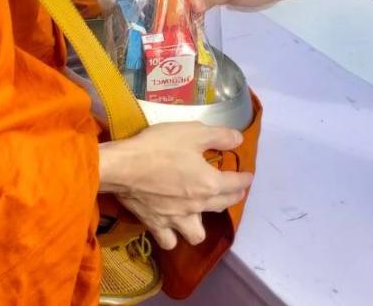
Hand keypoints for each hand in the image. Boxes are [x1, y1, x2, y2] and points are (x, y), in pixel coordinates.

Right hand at [99, 123, 252, 250]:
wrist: (124, 167)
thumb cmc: (160, 147)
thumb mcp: (193, 132)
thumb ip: (219, 136)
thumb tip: (239, 140)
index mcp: (209, 183)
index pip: (235, 184)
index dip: (244, 179)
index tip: (248, 176)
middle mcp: (197, 206)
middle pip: (222, 206)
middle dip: (231, 198)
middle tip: (231, 190)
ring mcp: (177, 219)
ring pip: (197, 233)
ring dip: (201, 224)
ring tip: (199, 212)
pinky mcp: (156, 225)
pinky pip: (170, 240)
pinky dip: (173, 236)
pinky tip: (172, 226)